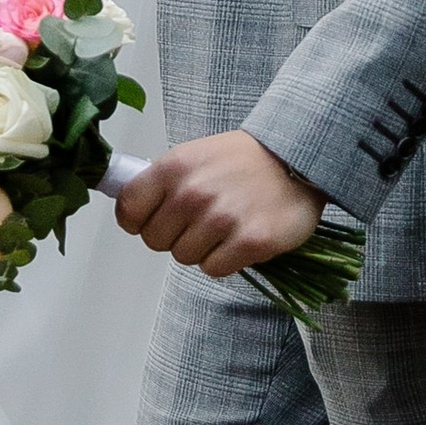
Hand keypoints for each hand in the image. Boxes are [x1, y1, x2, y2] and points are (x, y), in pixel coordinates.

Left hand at [110, 129, 327, 279]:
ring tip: (225, 224)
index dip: (138, 220)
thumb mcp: (192, 155)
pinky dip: (225, 259)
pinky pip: (214, 269)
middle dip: (174, 235)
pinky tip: (240, 236)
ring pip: (184, 257)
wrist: (296, 158)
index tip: (153, 219)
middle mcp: (193, 193)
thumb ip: (161, 182)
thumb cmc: (241, 159)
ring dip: (202, 247)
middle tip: (200, 219)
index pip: (129, 209)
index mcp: (173, 167)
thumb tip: (129, 211)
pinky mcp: (250, 241)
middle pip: (155, 240)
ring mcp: (222, 218)